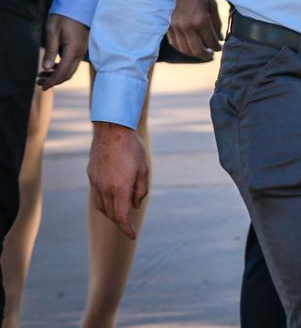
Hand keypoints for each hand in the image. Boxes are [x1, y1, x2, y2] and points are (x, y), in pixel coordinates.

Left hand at [37, 14, 88, 88]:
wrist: (77, 5)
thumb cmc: (63, 17)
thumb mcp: (53, 32)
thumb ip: (50, 51)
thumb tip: (46, 68)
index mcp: (73, 50)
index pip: (63, 72)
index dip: (52, 81)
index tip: (42, 87)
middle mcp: (80, 52)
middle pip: (68, 73)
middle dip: (54, 80)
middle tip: (39, 82)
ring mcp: (82, 50)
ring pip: (71, 69)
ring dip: (58, 75)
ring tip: (42, 75)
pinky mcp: (81, 48)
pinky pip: (73, 63)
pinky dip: (62, 68)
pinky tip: (52, 66)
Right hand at [88, 122, 148, 238]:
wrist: (112, 129)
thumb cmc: (131, 148)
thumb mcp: (144, 168)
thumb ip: (140, 190)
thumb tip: (134, 205)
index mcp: (120, 188)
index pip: (122, 217)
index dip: (127, 229)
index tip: (132, 235)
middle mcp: (105, 188)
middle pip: (111, 214)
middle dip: (120, 221)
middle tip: (129, 223)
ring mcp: (96, 183)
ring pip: (101, 207)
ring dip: (111, 212)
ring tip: (120, 211)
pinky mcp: (91, 176)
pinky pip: (96, 195)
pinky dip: (104, 201)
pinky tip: (111, 196)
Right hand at [168, 0, 221, 59]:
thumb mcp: (212, 5)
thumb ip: (217, 24)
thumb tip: (219, 38)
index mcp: (201, 21)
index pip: (211, 42)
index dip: (217, 47)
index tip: (219, 47)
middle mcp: (187, 27)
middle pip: (197, 50)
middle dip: (206, 55)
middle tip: (211, 54)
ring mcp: (176, 28)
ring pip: (185, 50)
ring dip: (194, 54)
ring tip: (201, 52)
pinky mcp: (168, 27)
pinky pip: (175, 44)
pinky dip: (182, 48)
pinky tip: (188, 47)